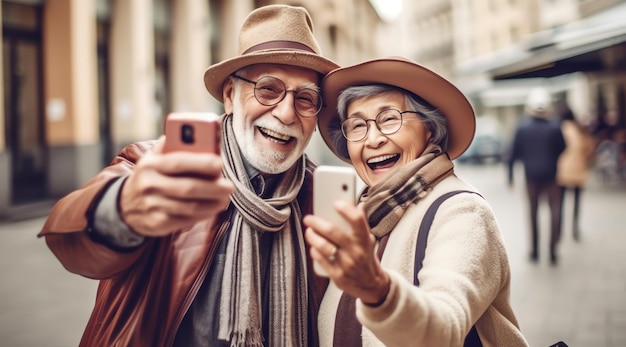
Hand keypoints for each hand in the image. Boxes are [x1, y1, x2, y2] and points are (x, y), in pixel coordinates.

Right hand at [120, 137, 234, 235]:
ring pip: (189, 207)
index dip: (201, 163)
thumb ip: (171, 145)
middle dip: (213, 188)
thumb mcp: (153, 158)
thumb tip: (199, 134)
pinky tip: (212, 209)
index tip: (220, 163)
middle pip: (187, 188)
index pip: (178, 162)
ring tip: (225, 198)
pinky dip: (203, 214)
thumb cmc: (149, 176)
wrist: (124, 205)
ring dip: (212, 204)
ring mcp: (152, 206)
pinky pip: (186, 220)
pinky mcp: (157, 224)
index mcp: (150, 165)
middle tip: (230, 186)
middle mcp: (149, 185)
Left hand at [303, 201, 389, 304]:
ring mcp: (346, 264)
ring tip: (309, 231)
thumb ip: (361, 224)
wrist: (371, 285)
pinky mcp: (337, 276)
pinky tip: (313, 246)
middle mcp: (356, 251)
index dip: (346, 210)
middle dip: (317, 222)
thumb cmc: (365, 257)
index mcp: (364, 240)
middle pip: (333, 232)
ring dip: (312, 236)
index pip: (357, 221)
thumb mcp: (368, 240)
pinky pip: (320, 260)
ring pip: (323, 246)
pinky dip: (314, 251)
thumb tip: (359, 205)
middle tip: (308, 218)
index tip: (335, 203)